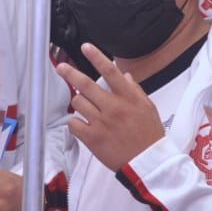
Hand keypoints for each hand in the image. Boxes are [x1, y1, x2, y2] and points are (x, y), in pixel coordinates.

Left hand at [56, 43, 165, 172]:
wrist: (148, 163)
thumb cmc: (150, 136)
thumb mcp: (148, 108)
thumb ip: (135, 90)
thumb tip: (125, 76)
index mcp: (128, 98)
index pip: (110, 72)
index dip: (96, 57)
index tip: (86, 47)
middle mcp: (114, 107)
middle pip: (86, 85)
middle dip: (70, 73)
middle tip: (61, 68)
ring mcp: (102, 123)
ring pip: (78, 103)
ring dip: (79, 102)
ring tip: (86, 108)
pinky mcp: (93, 139)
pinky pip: (74, 123)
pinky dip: (75, 122)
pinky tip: (82, 124)